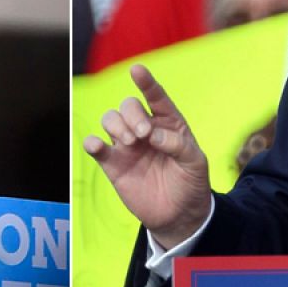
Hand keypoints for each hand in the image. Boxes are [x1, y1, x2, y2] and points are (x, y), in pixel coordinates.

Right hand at [82, 64, 212, 248]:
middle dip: (133, 115)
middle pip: (128, 106)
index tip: (136, 70)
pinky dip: (92, 142)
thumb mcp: (195, 163)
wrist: (179, 215)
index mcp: (168, 123)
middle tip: (143, 135)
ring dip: (116, 125)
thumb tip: (153, 135)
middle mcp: (145, 130)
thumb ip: (177, 145)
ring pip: (110, 119)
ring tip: (130, 142)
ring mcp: (127, 146)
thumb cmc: (191, 183)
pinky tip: (98, 146)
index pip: (156, 97)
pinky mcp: (113, 164)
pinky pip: (95, 147)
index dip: (146, 83)